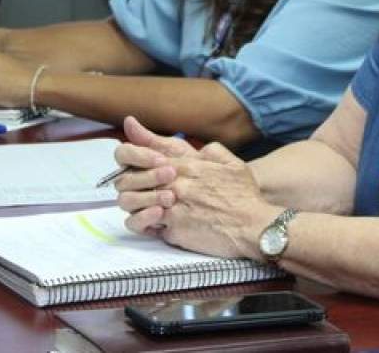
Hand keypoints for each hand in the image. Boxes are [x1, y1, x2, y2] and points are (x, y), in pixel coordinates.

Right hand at [113, 117, 199, 224]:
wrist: (213, 193)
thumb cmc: (192, 169)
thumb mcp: (177, 151)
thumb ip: (151, 138)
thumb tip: (129, 120)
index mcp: (137, 163)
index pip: (122, 154)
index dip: (138, 156)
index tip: (160, 158)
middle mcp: (132, 183)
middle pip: (123, 180)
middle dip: (148, 177)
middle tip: (171, 175)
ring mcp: (135, 204)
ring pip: (125, 201)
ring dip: (147, 197)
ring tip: (171, 198)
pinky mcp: (143, 223)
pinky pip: (131, 223)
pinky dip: (143, 217)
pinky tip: (160, 212)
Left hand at [115, 118, 275, 259]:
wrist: (253, 226)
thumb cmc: (245, 196)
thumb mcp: (231, 164)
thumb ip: (212, 152)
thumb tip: (200, 149)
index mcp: (185, 165)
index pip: (141, 154)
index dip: (129, 157)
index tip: (130, 162)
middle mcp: (173, 183)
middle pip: (128, 179)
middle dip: (125, 183)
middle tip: (133, 188)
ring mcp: (171, 207)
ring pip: (130, 203)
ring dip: (133, 204)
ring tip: (143, 206)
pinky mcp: (173, 230)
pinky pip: (145, 226)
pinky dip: (146, 225)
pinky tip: (155, 223)